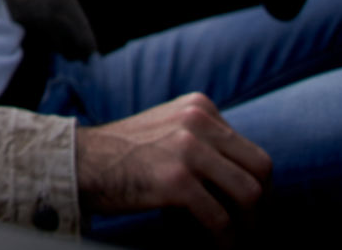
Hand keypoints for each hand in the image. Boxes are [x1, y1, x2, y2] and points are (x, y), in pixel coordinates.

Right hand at [74, 93, 270, 240]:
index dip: (255, 185)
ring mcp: (187, 148)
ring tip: (236, 240)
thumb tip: (242, 177)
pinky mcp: (176, 180)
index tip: (247, 210)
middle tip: (250, 227)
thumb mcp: (168, 129)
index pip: (251, 150)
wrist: (80, 163)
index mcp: (199, 107)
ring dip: (248, 226)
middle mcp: (197, 121)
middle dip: (261, 204)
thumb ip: (203, 140)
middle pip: (260, 168)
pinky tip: (218, 248)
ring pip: (249, 194)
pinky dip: (225, 240)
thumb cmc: (123, 155)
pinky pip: (220, 219)